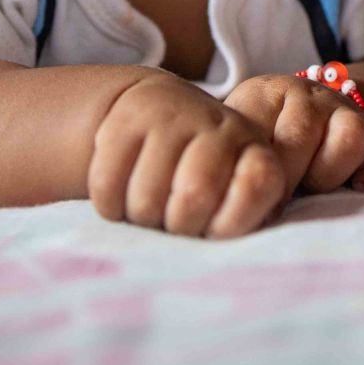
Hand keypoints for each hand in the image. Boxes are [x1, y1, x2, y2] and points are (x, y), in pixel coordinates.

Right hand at [87, 73, 285, 237]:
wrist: (159, 112)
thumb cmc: (203, 174)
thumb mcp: (235, 195)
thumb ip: (242, 220)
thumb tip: (227, 252)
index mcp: (254, 150)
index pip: (256, 185)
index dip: (232, 221)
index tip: (215, 228)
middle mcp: (219, 126)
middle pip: (195, 196)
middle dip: (179, 226)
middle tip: (175, 221)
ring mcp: (171, 116)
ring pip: (146, 198)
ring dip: (142, 218)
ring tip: (150, 207)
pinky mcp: (126, 118)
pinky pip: (107, 184)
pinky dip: (110, 204)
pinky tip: (123, 194)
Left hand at [223, 73, 363, 196]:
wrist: (296, 121)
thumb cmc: (254, 149)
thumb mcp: (234, 143)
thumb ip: (232, 159)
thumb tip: (234, 196)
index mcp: (267, 95)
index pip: (258, 126)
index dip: (256, 167)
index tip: (251, 188)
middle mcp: (310, 98)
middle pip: (303, 133)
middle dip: (288, 175)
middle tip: (281, 195)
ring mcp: (348, 116)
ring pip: (352, 134)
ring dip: (330, 172)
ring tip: (315, 188)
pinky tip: (361, 187)